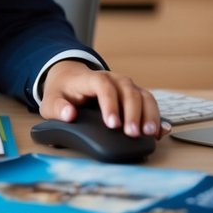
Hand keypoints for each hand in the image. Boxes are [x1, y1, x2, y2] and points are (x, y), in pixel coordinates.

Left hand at [39, 60, 166, 138]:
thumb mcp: (51, 100)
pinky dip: (156, 116)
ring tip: (149, 134)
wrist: (70, 78)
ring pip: (143, 95)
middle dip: (133, 113)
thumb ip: (57, 108)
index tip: (112, 124)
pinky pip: (149, 103)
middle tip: (132, 134)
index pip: (103, 85)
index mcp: (90, 78)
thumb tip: (69, 114)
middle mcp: (112, 79)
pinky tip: (161, 131)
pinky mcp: (134, 95)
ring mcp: (125, 86)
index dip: (110, 104)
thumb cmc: (62, 91)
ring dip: (148, 114)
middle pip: (128, 90)